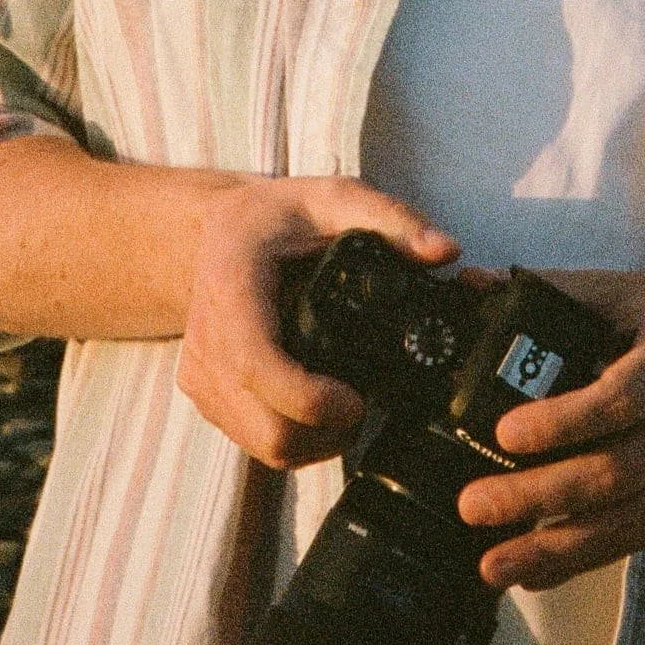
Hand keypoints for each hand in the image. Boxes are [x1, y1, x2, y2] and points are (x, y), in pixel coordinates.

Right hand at [174, 176, 456, 470]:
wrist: (215, 232)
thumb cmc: (276, 216)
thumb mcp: (333, 197)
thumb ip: (390, 219)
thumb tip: (445, 250)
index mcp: (232, 288)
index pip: (257, 365)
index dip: (309, 399)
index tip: (356, 400)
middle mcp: (207, 340)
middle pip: (268, 427)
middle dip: (326, 431)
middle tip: (364, 400)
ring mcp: (199, 374)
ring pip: (263, 446)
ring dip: (314, 440)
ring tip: (345, 403)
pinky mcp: (204, 395)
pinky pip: (253, 441)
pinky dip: (293, 436)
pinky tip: (315, 402)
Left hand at [456, 273, 644, 592]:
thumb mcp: (628, 290)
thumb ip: (555, 290)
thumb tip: (471, 281)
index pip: (623, 398)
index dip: (565, 422)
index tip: (504, 434)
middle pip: (619, 471)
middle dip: (542, 496)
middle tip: (473, 506)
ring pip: (628, 520)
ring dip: (557, 549)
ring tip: (492, 565)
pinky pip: (638, 539)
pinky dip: (585, 561)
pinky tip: (535, 573)